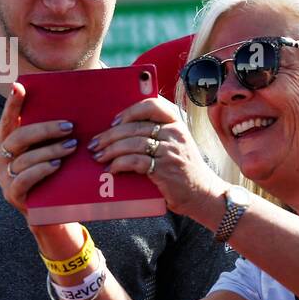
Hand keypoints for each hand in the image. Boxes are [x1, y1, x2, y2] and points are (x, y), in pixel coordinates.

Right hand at [0, 81, 77, 220]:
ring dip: (50, 150)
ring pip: (25, 158)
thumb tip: (69, 109)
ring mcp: (4, 176)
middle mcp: (0, 157)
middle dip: (45, 129)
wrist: (50, 211)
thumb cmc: (51, 175)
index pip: (8, 119)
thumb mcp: (47, 151)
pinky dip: (40, 171)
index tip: (19, 87)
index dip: (12, 104)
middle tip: (69, 127)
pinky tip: (56, 166)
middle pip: (19, 137)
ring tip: (71, 146)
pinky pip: (23, 179)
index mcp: (5, 142)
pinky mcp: (12, 194)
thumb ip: (47, 134)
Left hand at [90, 97, 225, 217]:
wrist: (203, 194)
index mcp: (177, 124)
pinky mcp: (165, 169)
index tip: (114, 121)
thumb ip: (157, 135)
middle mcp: (175, 134)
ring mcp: (171, 151)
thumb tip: (119, 132)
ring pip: (132, 143)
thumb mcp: (177, 145)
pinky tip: (112, 169)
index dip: (130, 111)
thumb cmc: (184, 170)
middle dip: (110, 135)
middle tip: (96, 143)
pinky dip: (120, 164)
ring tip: (99, 156)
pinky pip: (135, 161)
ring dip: (111, 150)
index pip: (152, 105)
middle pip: (135, 127)